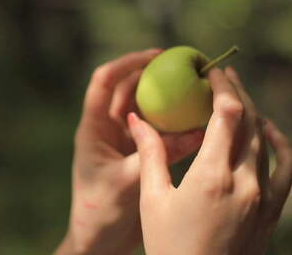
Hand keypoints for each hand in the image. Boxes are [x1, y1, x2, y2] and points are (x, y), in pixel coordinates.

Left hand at [55, 49, 204, 254]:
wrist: (99, 243)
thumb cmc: (101, 212)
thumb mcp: (129, 180)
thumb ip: (161, 154)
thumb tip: (198, 130)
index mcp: (93, 128)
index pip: (104, 82)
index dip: (127, 62)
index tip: (156, 55)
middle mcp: (108, 130)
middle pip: (128, 90)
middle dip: (153, 76)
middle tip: (185, 67)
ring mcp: (124, 143)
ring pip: (146, 111)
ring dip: (167, 101)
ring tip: (195, 89)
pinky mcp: (138, 156)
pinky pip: (159, 134)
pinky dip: (176, 127)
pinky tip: (198, 122)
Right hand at [128, 67, 291, 254]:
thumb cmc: (170, 246)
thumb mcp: (153, 200)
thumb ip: (151, 155)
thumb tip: (137, 120)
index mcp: (212, 176)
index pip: (228, 114)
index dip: (222, 87)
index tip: (212, 72)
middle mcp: (245, 181)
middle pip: (250, 120)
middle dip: (237, 92)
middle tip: (223, 75)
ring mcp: (264, 196)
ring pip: (265, 139)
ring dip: (254, 112)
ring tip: (239, 96)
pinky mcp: (272, 210)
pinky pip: (286, 168)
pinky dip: (280, 143)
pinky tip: (269, 131)